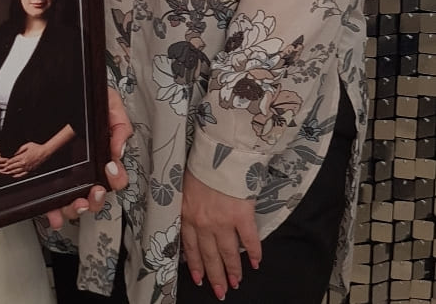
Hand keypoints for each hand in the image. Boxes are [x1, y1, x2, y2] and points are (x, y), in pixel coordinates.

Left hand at [1, 141, 46, 176]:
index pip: (11, 161)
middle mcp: (24, 164)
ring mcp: (27, 168)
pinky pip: (22, 175)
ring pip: (16, 172)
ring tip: (5, 174)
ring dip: (9, 173)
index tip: (2, 163)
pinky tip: (13, 176)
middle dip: (6, 169)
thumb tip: (13, 152)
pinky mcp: (30, 171)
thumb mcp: (27, 145)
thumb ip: (19, 149)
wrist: (45, 153)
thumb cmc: (37, 148)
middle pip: (12, 167)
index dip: (6, 162)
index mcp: (22, 157)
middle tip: (1, 170)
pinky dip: (16, 176)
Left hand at [44, 86, 132, 227]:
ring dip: (78, 208)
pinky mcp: (48, 179)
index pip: (114, 174)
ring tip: (76, 203)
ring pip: (75, 202)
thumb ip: (119, 122)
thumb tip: (118, 149)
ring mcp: (67, 175)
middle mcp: (86, 167)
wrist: (56, 84)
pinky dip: (54, 211)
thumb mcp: (107, 101)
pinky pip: (51, 201)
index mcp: (102, 153)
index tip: (110, 171)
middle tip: (95, 191)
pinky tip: (54, 214)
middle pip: (96, 194)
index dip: (116, 178)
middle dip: (98, 199)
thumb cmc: (84, 97)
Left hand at [181, 172, 261, 299]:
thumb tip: (189, 220)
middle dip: (215, 276)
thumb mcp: (184, 186)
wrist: (219, 152)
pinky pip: (249, 239)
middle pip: (210, 256)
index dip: (196, 265)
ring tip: (236, 283)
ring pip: (228, 253)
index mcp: (188, 214)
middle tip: (221, 292)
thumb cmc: (200, 165)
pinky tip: (256, 262)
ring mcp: (224, 221)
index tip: (200, 280)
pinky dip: (254, 253)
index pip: (191, 247)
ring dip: (233, 270)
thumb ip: (186, 205)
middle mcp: (204, 223)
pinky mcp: (242, 215)